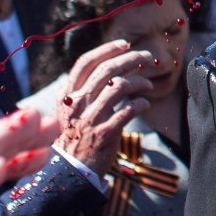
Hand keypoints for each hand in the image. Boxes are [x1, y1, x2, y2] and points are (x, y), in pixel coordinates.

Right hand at [53, 39, 153, 176]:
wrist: (68, 172)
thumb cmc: (73, 138)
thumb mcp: (69, 112)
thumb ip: (83, 92)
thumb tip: (109, 68)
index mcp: (66, 95)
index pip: (85, 62)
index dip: (107, 49)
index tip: (125, 44)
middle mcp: (77, 103)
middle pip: (108, 69)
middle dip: (132, 59)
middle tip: (149, 57)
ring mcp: (90, 118)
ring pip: (121, 86)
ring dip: (141, 82)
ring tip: (149, 86)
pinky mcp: (104, 133)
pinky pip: (129, 109)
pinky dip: (141, 104)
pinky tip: (145, 104)